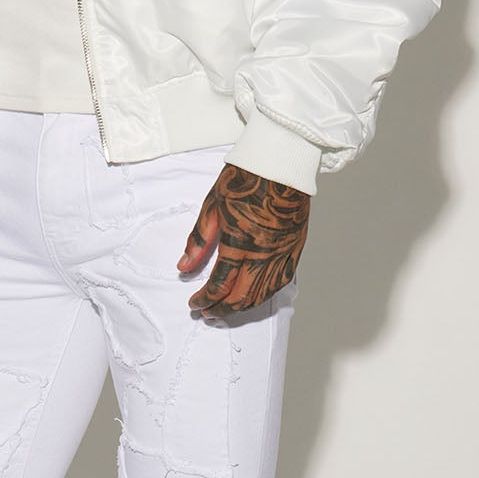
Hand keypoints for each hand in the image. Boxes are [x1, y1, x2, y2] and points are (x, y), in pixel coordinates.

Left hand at [177, 163, 308, 319]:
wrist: (280, 164)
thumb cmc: (246, 180)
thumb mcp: (212, 207)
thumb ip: (198, 241)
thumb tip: (184, 266)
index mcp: (238, 243)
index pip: (219, 285)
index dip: (204, 299)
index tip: (194, 303)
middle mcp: (263, 254)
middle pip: (241, 297)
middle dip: (221, 310)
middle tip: (207, 313)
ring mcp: (282, 254)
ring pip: (262, 295)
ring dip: (242, 307)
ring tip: (226, 308)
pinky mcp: (295, 249)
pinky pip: (281, 283)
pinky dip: (265, 295)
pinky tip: (253, 296)